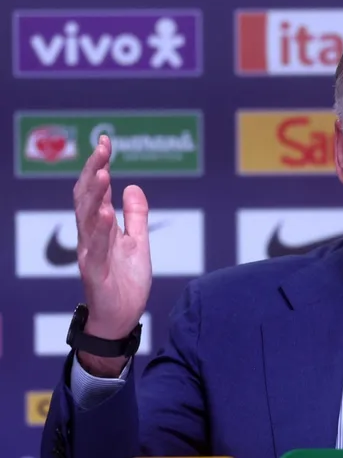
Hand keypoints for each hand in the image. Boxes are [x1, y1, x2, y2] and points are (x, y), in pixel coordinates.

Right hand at [73, 135, 151, 370]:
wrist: (120, 318)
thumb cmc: (125, 281)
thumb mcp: (138, 242)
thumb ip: (136, 216)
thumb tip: (134, 187)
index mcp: (100, 227)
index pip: (95, 190)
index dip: (98, 165)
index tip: (106, 141)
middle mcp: (91, 237)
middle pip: (87, 198)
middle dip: (93, 172)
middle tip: (102, 149)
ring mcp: (91, 254)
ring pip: (88, 220)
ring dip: (95, 196)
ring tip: (103, 173)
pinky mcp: (95, 273)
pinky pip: (96, 249)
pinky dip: (100, 231)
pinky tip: (105, 214)